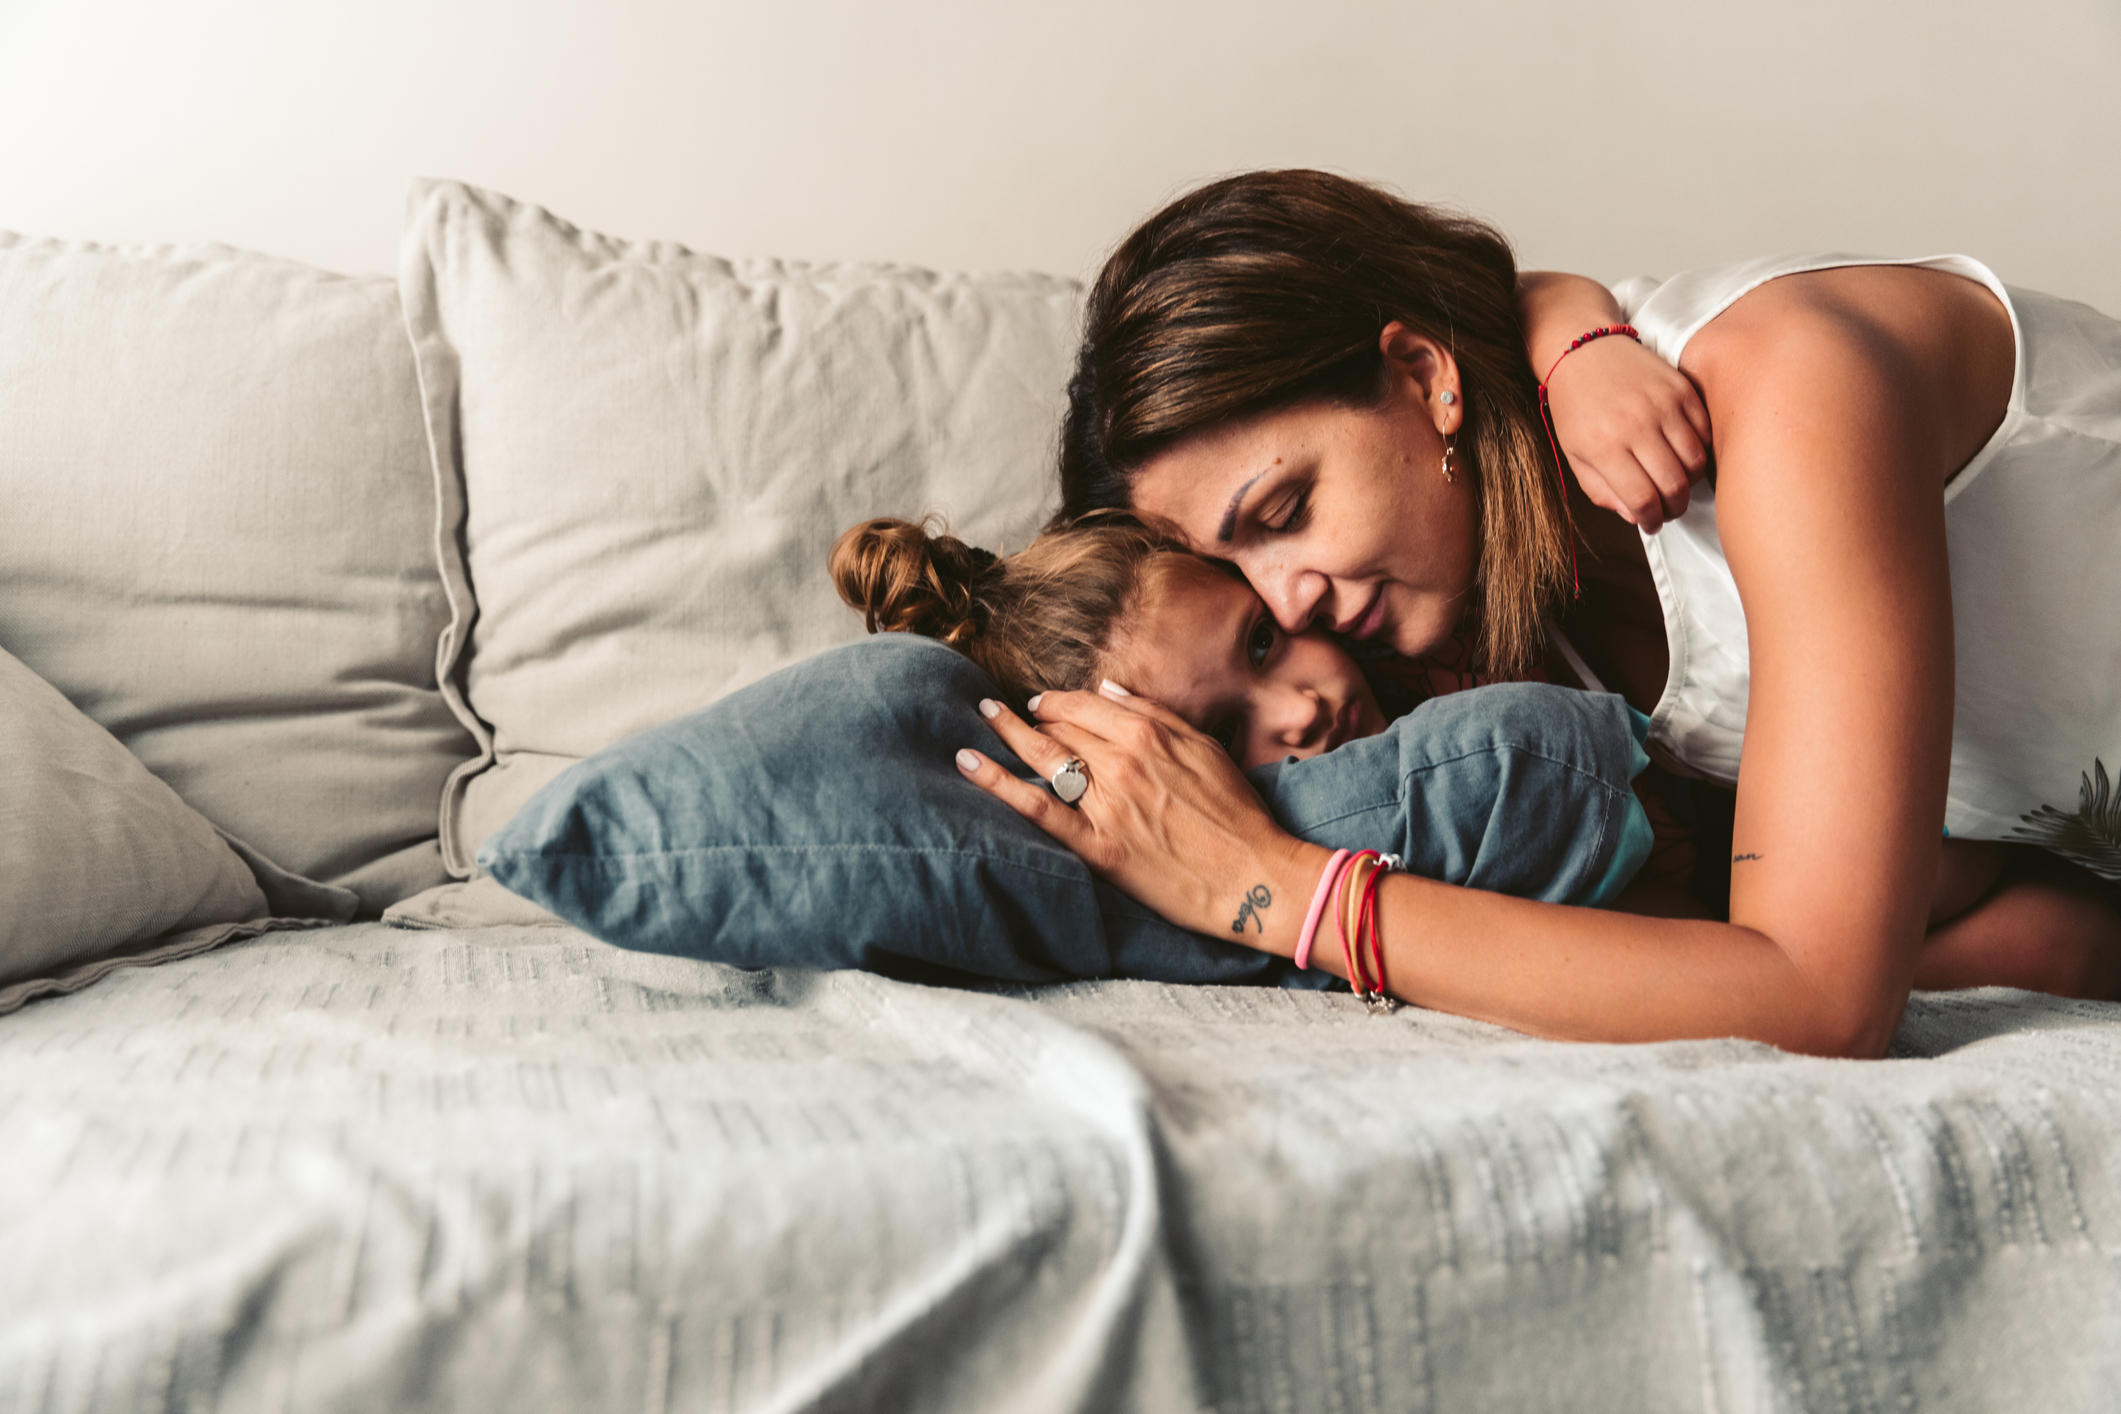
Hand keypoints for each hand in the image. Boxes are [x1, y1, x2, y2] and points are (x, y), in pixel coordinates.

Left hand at [955, 686, 1325, 952]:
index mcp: (1149, 732)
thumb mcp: (1205, 748)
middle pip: (1059, 729)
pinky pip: (1037, 806)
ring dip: (1005, 734)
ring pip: (1043, 757)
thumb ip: (1155, 714)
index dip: (1057, 702)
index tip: (1042, 704)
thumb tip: (1108, 690)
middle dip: (1029, 717)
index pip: (1085, 705)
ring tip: (981, 720)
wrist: (1255, 876)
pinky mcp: (1098, 845)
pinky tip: (967, 762)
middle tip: (998, 710)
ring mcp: (1107, 802)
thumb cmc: (1238, 813)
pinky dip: (997, 781)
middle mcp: (1123, 760)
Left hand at [1545, 335, 1711, 531]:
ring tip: (1675, 482)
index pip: (1643, 499)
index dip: (1652, 520)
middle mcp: (1637, 425)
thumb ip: (1603, 492)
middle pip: (1675, 485)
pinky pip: (1705, 432)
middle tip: (1668, 509)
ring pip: (1695, 461)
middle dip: (1674, 507)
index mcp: (1605, 446)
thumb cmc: (1576, 407)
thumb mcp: (1575, 456)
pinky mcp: (1681, 388)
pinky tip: (1682, 454)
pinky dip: (1699, 450)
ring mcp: (1663, 404)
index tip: (1652, 523)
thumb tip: (1638, 516)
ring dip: (1689, 481)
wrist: (1584, 350)